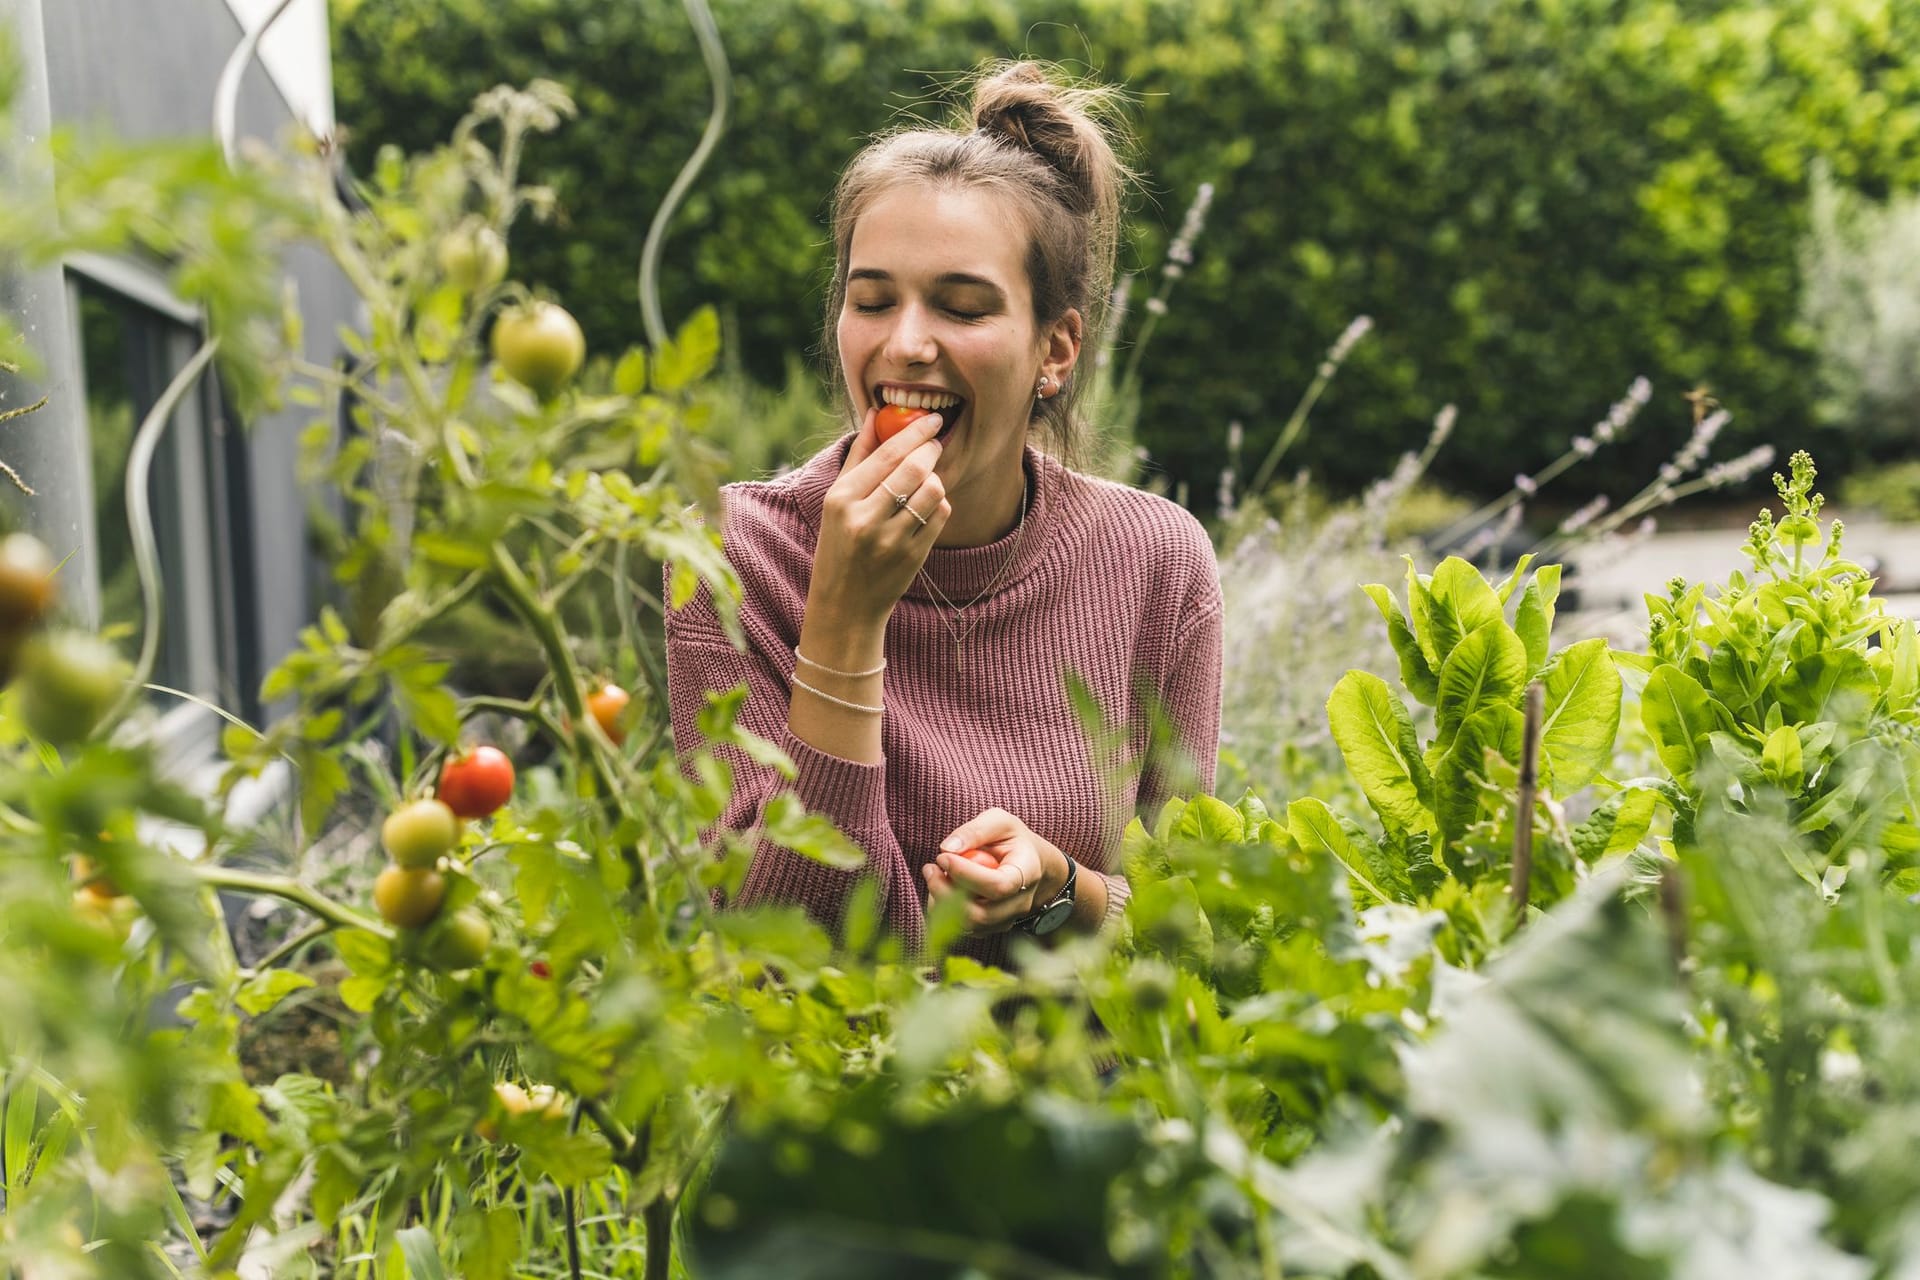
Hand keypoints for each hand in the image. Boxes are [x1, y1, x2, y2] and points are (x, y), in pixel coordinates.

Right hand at [808, 408, 950, 625]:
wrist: (845, 605)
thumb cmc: (838, 545)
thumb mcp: (836, 501)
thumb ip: (859, 456)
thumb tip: (876, 414)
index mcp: (841, 499)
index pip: (887, 454)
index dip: (916, 431)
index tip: (933, 419)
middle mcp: (865, 519)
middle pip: (916, 469)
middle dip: (931, 451)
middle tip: (933, 446)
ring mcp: (891, 540)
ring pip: (933, 491)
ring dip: (935, 480)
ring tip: (924, 483)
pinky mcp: (913, 556)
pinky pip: (940, 515)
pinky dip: (938, 505)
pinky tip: (924, 509)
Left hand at [922, 808, 1067, 934]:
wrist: (1030, 863)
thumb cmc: (1012, 840)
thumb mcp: (1000, 822)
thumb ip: (976, 830)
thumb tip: (948, 848)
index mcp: (1027, 873)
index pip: (999, 886)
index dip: (966, 875)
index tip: (943, 857)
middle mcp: (1019, 903)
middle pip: (981, 914)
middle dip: (947, 892)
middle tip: (931, 867)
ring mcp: (1005, 920)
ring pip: (968, 925)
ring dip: (942, 902)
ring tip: (934, 875)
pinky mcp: (989, 928)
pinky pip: (962, 928)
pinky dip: (943, 911)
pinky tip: (941, 887)